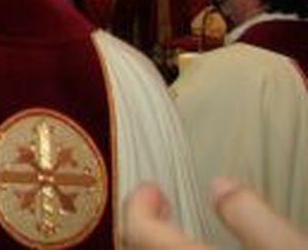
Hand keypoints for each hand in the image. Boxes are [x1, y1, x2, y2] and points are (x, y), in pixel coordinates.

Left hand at [124, 179, 307, 249]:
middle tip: (154, 202)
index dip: (137, 205)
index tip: (152, 187)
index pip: (140, 234)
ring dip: (145, 243)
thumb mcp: (291, 249)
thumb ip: (253, 218)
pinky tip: (180, 248)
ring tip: (163, 227)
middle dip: (137, 225)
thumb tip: (219, 184)